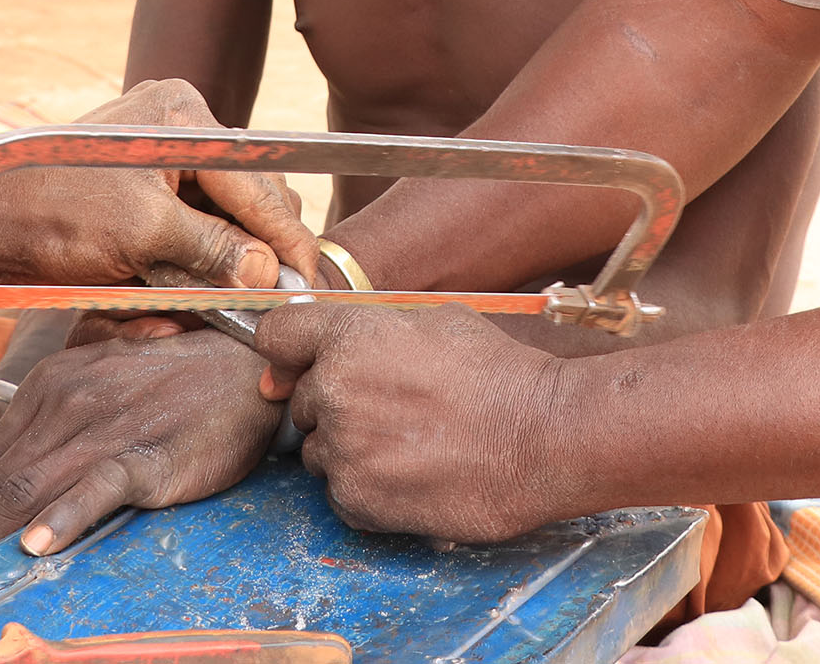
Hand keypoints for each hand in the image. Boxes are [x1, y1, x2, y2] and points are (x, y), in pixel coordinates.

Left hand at [0, 79, 316, 287]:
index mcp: (185, 118)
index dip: (288, 242)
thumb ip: (212, 250)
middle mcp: (180, 127)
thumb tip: (269, 275)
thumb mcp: (140, 234)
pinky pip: (189, 226)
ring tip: (219, 302)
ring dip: (221, 264)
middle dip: (254, 255)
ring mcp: (161, 156)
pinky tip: (183, 289)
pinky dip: (191, 262)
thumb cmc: (46, 215)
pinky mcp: (141, 187)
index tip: (309, 286)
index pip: (259, 186)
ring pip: (221, 218)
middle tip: (264, 305)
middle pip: (248, 200)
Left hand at [0, 326, 280, 570]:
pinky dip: (59, 520)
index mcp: (48, 385)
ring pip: (28, 491)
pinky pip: (92, 489)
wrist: (244, 369)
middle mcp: (65, 401)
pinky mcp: (144, 454)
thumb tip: (18, 481)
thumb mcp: (101, 386)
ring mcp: (104, 427)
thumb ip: (57, 423)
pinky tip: (36, 549)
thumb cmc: (175, 384)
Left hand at [250, 303, 571, 541]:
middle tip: (394, 410)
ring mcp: (342, 449)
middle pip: (301, 401)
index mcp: (347, 337)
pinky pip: (339, 493)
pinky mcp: (357, 500)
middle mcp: (333, 390)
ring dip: (350, 450)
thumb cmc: (498, 374)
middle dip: (334, 405)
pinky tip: (412, 475)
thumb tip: (323, 349)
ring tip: (410, 446)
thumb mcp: (435, 320)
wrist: (545, 436)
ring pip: (319, 451)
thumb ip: (369, 329)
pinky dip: (367, 488)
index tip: (295, 365)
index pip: (274, 334)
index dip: (286, 351)